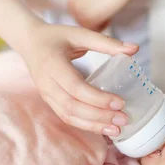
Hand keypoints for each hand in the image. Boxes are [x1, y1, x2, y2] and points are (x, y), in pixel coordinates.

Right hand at [21, 23, 138, 135]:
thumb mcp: (80, 33)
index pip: (76, 87)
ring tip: (117, 130)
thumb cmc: (56, 36)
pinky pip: (67, 117)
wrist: (30, 42)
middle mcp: (47, 83)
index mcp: (54, 64)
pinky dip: (85, 125)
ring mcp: (47, 95)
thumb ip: (107, 42)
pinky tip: (103, 128)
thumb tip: (134, 49)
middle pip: (73, 106)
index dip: (98, 98)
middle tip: (124, 119)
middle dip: (99, 116)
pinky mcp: (50, 101)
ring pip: (69, 116)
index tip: (121, 102)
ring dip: (93, 126)